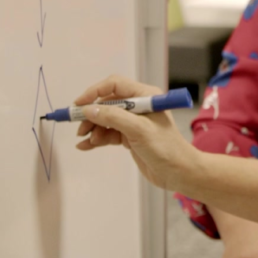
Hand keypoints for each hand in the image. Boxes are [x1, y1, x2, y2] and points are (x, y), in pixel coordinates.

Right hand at [74, 75, 196, 190]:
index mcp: (145, 96)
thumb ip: (113, 117)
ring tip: (85, 140)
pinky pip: (108, 134)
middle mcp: (139, 106)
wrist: (178, 172)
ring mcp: (133, 122)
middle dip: (91, 114)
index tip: (78, 105)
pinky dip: (96, 139)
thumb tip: (89, 109)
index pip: (114, 85)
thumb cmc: (165, 147)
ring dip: (93, 128)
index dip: (94, 92)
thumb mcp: (138, 130)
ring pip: (105, 119)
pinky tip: (85, 146)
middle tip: (78, 127)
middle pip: (107, 103)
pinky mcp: (130, 137)